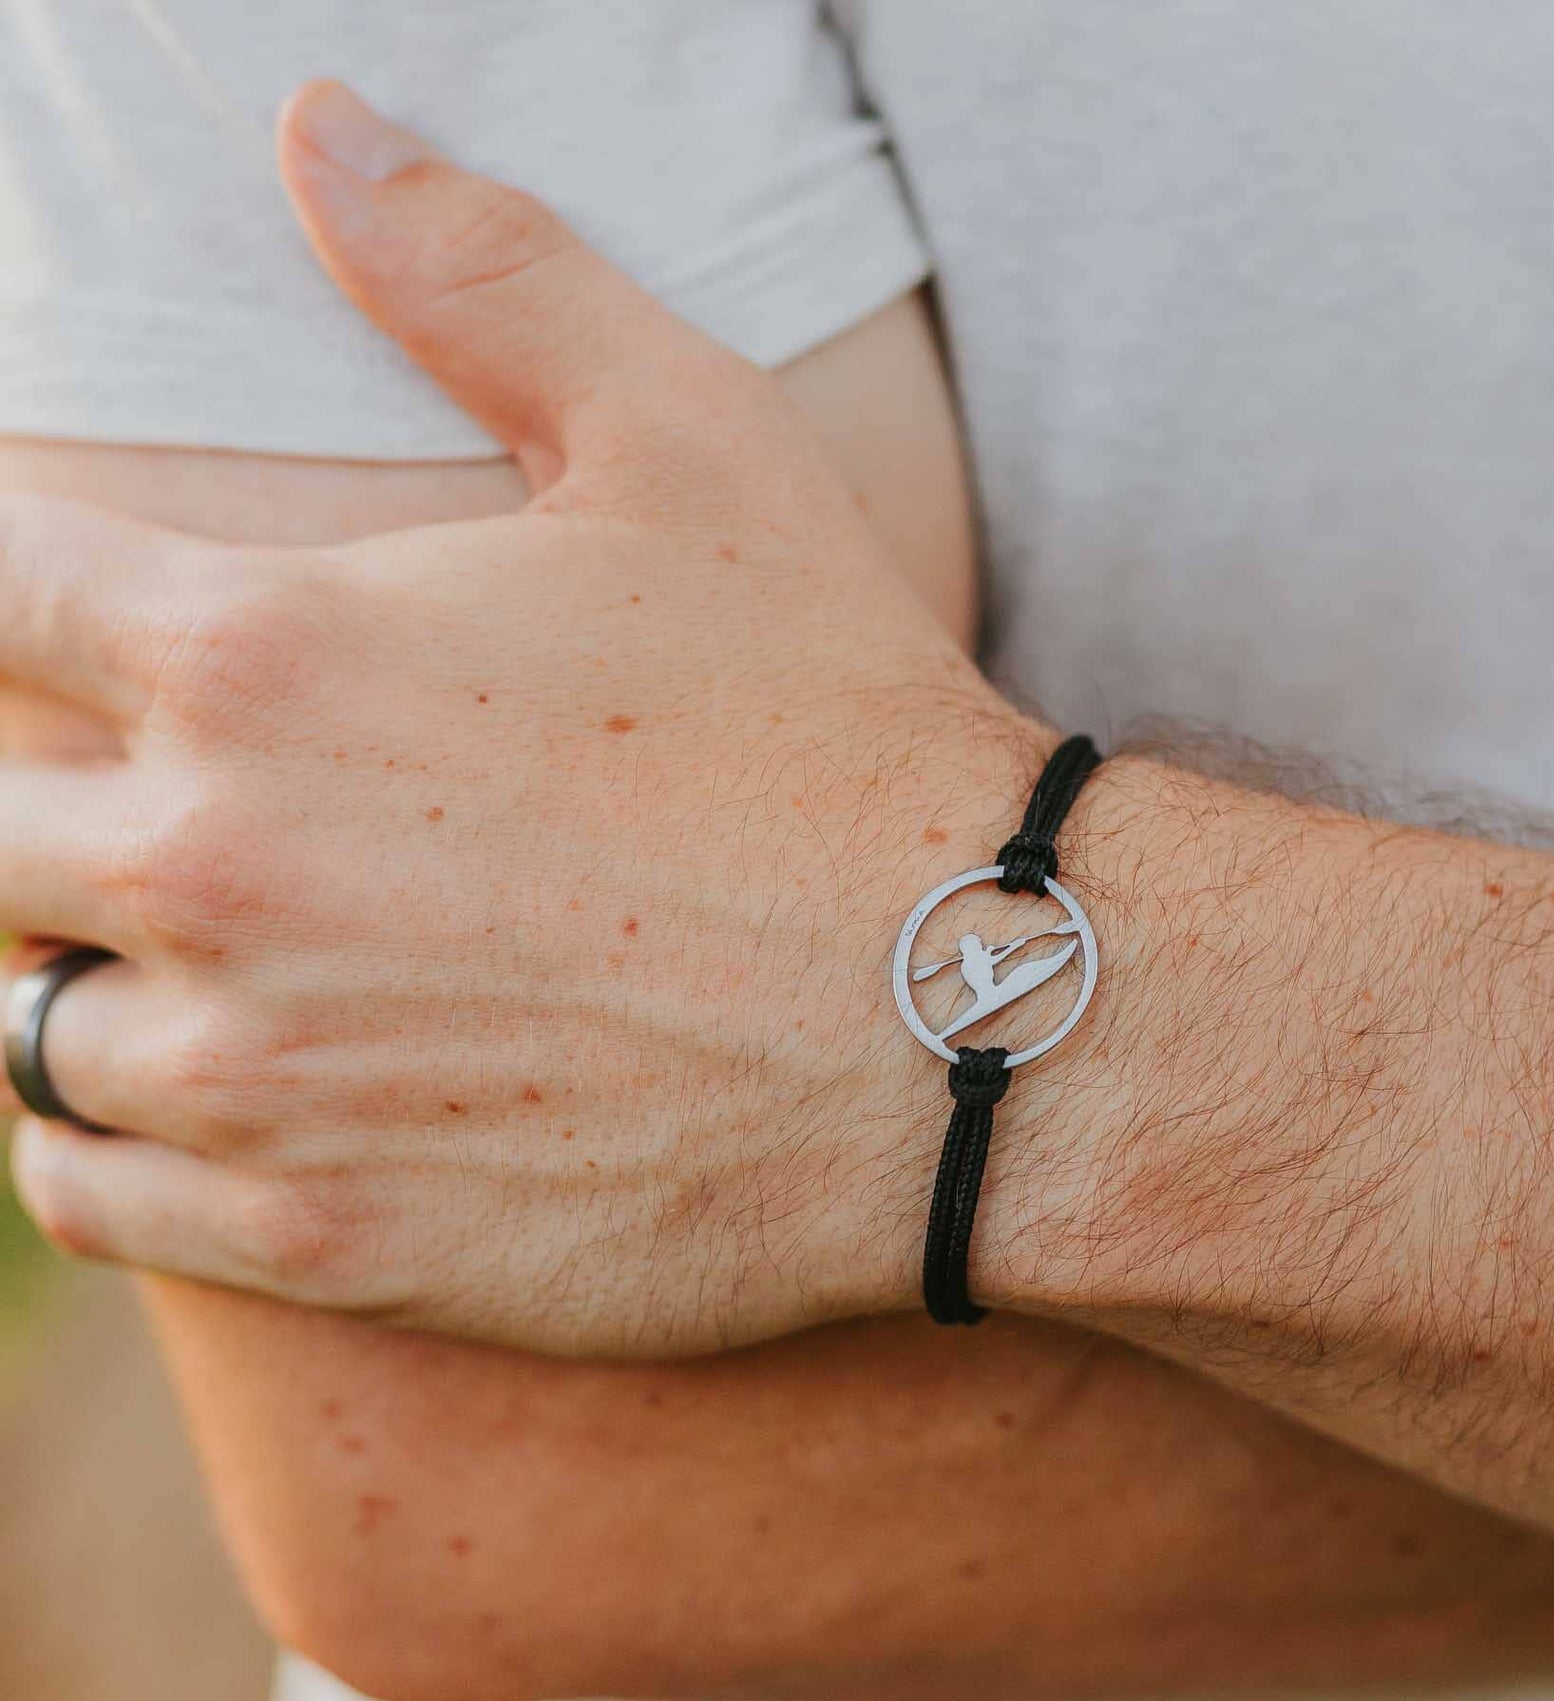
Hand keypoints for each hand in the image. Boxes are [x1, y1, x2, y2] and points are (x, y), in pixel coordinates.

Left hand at [1, 82, 1045, 1355]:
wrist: (972, 1017)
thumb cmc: (839, 728)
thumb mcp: (694, 448)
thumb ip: (488, 276)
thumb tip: (317, 126)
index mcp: (261, 652)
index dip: (1, 586)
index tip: (58, 615)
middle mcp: (218, 867)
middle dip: (36, 802)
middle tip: (154, 808)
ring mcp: (264, 1074)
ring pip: (25, 1021)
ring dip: (81, 976)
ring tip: (191, 958)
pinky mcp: (328, 1237)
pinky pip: (88, 1191)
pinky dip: (95, 1143)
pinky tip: (183, 1103)